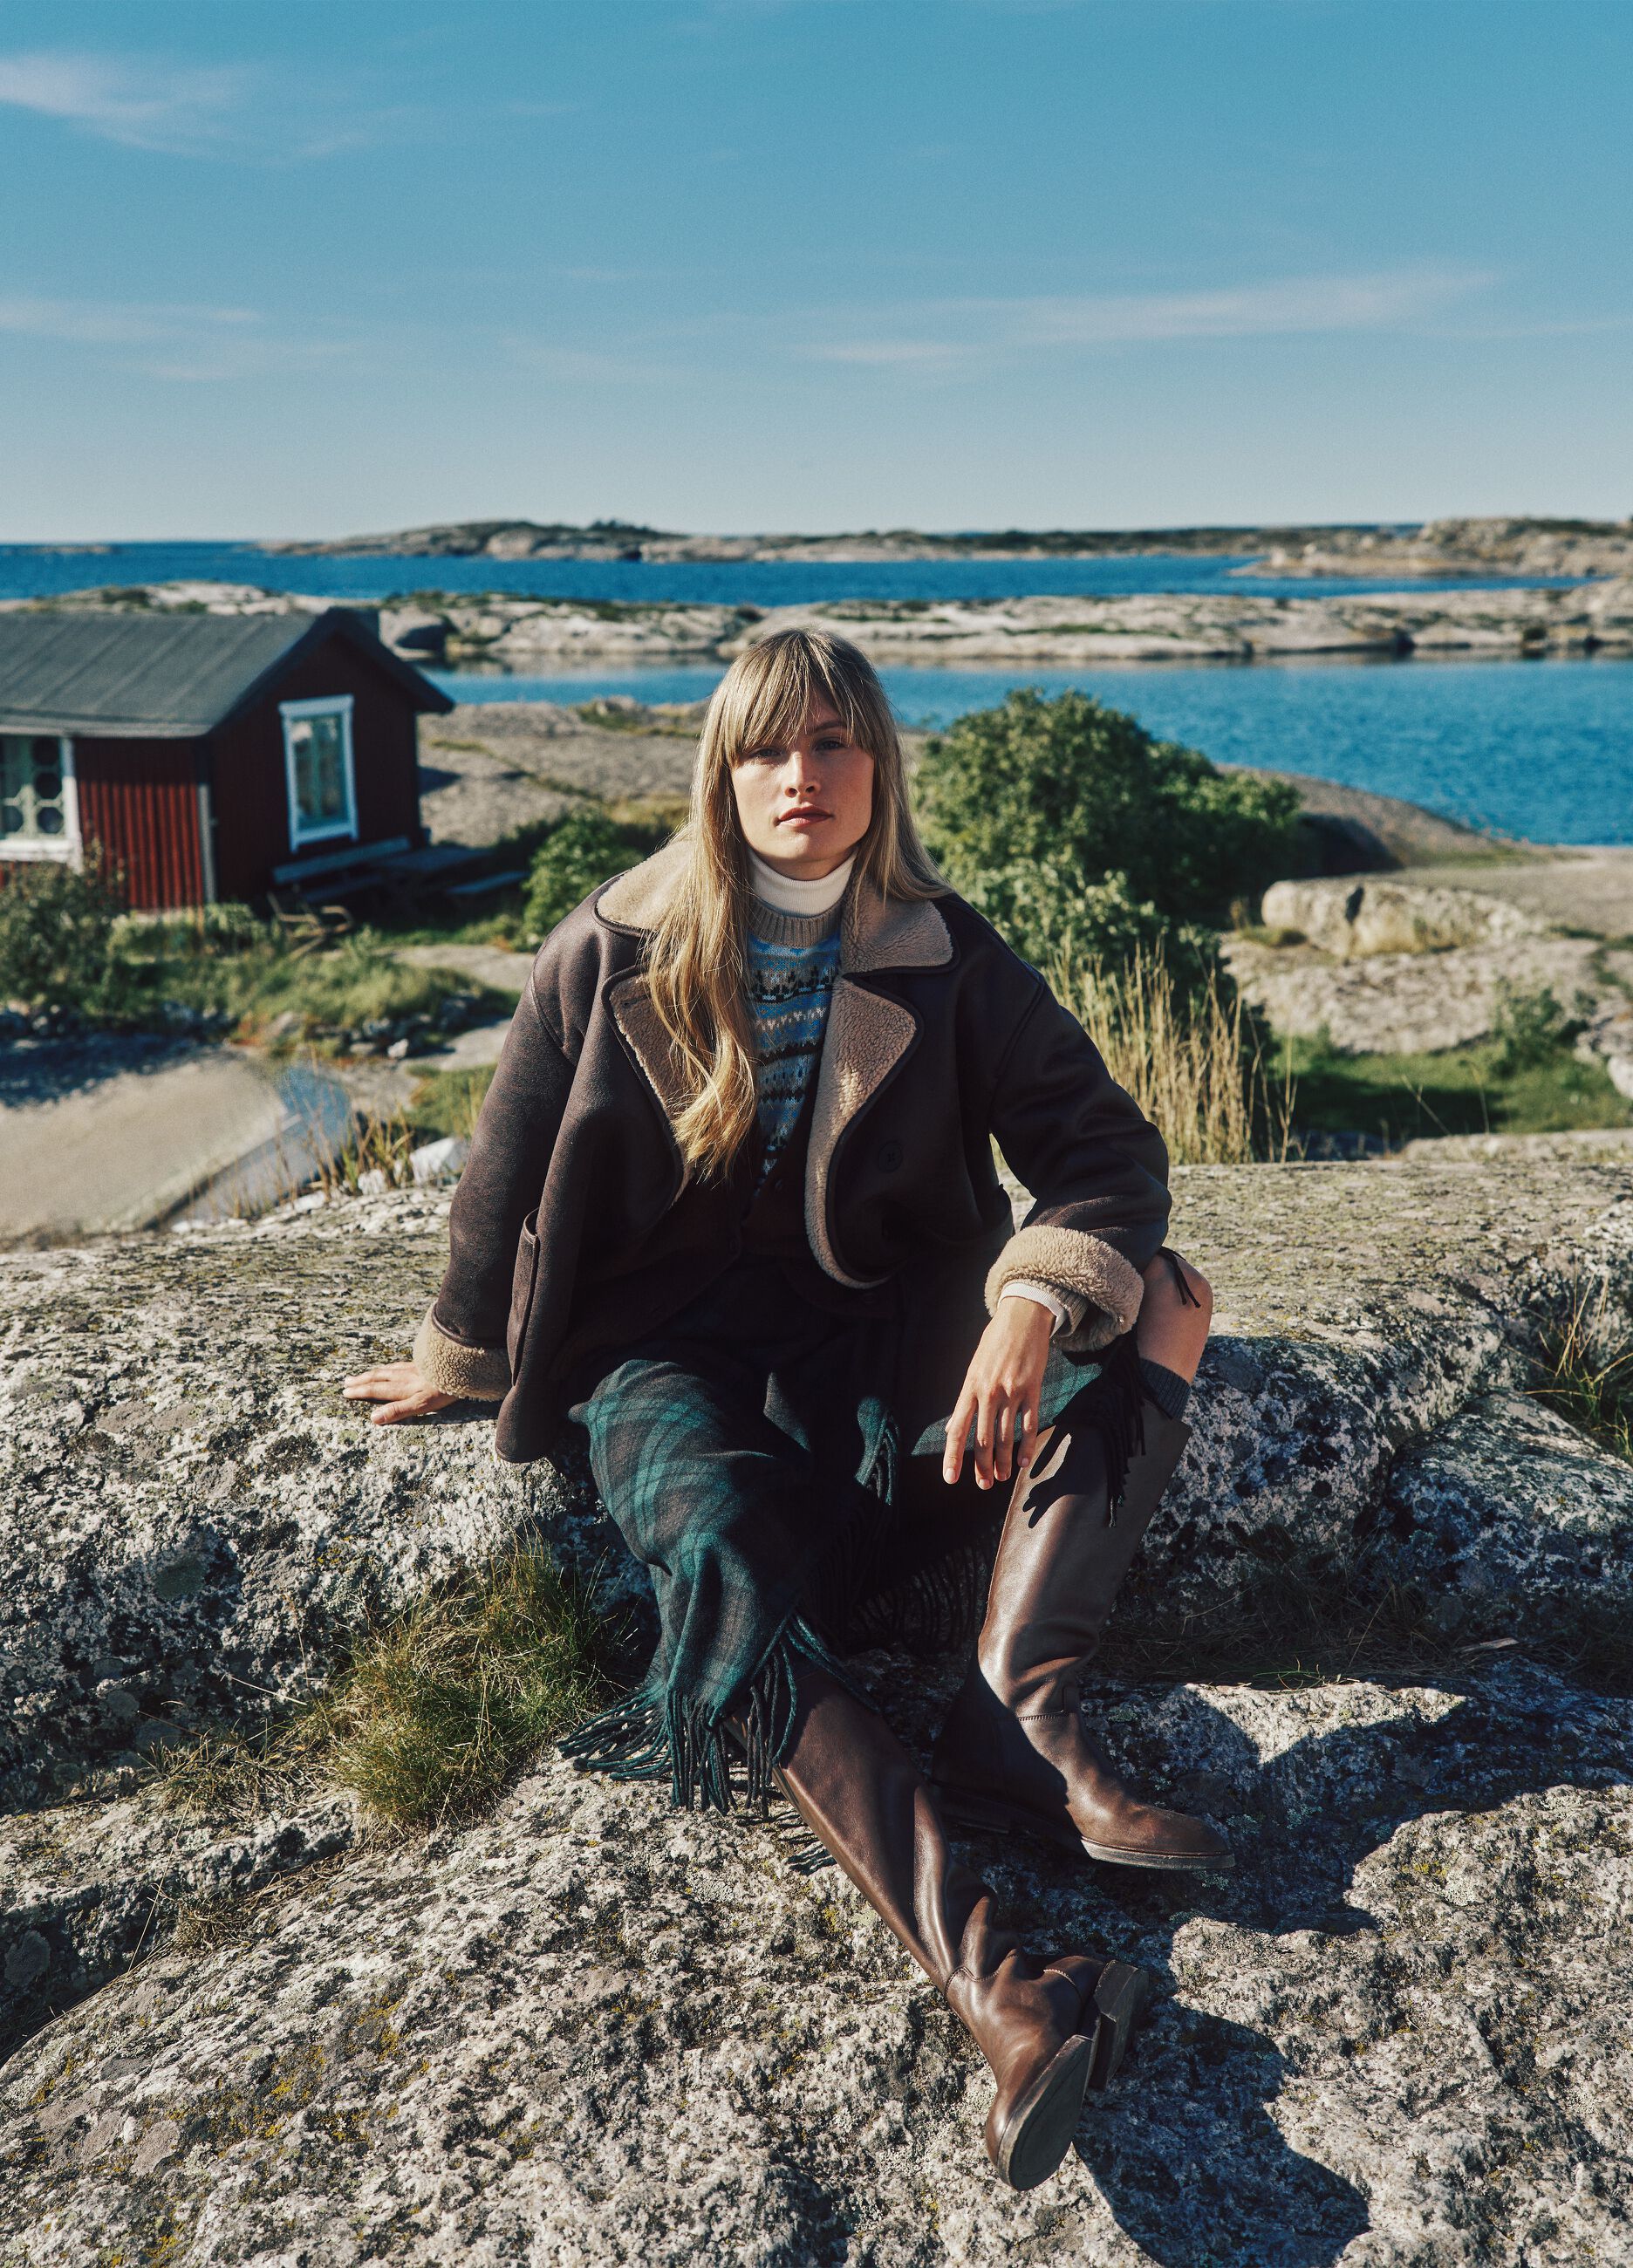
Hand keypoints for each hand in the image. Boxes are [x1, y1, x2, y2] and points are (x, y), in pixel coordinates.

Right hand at [341, 1361, 456, 1425]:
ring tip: (364, 1374)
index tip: (345, 1392)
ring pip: (388, 1369)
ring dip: (373, 1373)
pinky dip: (390, 1366)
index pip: (376, 1389)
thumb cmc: (444, 1390)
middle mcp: (405, 1376)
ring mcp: (415, 1368)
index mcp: (402, 1387)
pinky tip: (394, 1367)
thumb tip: (373, 1418)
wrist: (462, 1367)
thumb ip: (398, 1411)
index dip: (360, 1391)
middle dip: (361, 1380)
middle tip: (346, 1381)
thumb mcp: (421, 1405)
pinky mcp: (424, 1363)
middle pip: (379, 1377)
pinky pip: (400, 1364)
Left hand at [943, 1299, 1052, 1490]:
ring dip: (1002, 1461)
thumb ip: (964, 1401)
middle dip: (981, 1465)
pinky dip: (1026, 1446)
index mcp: (970, 1387)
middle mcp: (988, 1391)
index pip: (957, 1429)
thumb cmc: (994, 1344)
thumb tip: (952, 1427)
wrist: (1022, 1317)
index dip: (953, 1456)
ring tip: (1001, 1478)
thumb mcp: (973, 1369)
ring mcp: (1011, 1391)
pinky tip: (1023, 1463)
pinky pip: (1029, 1424)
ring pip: (1005, 1436)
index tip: (950, 1478)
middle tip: (983, 1485)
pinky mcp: (1032, 1389)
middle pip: (982, 1439)